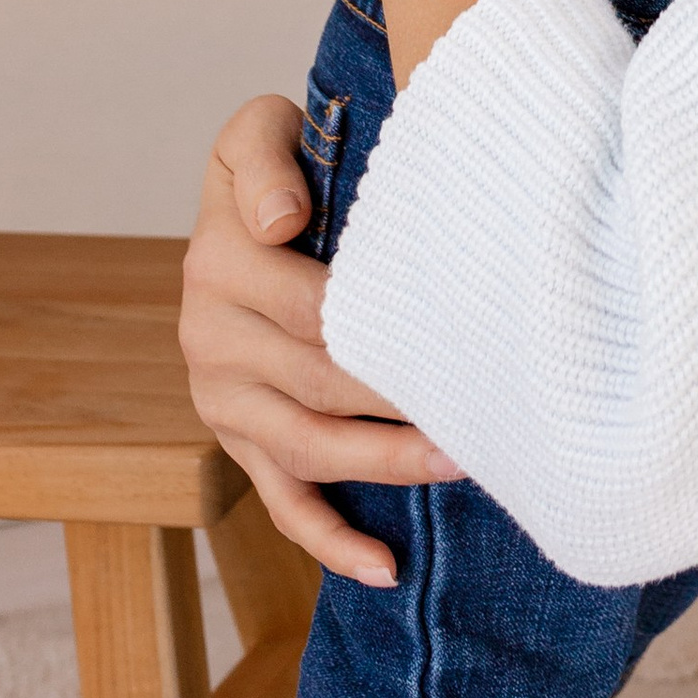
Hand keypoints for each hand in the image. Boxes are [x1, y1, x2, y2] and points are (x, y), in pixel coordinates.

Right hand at [179, 98, 461, 582]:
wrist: (251, 199)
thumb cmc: (278, 160)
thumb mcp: (256, 130)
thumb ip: (262, 161)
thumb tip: (281, 219)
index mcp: (220, 264)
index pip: (312, 310)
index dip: (383, 327)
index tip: (453, 338)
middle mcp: (209, 339)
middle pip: (318, 385)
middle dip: (401, 400)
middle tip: (487, 407)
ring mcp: (221, 399)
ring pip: (307, 449)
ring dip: (385, 465)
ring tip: (464, 462)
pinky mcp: (236, 440)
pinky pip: (280, 502)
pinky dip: (329, 541)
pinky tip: (384, 567)